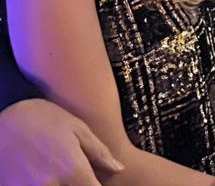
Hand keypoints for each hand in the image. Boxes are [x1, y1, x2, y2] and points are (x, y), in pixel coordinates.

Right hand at [0, 99, 122, 185]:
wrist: (0, 119)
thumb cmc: (41, 118)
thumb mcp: (76, 127)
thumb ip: (99, 151)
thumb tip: (118, 169)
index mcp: (73, 169)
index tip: (94, 180)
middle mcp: (51, 184)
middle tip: (75, 175)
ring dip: (60, 184)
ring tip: (56, 171)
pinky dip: (41, 185)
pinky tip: (41, 176)